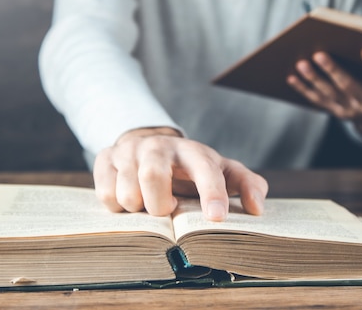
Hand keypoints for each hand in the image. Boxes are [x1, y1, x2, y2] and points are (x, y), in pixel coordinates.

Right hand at [93, 127, 267, 220]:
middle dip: (159, 205)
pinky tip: (130, 201)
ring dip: (139, 209)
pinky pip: (106, 194)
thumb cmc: (191, 168)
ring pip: (126, 191)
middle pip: (152, 177)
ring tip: (149, 205)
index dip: (212, 192)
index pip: (204, 169)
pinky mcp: (105, 158)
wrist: (150, 145)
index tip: (216, 217)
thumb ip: (247, 184)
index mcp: (192, 151)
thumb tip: (257, 208)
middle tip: (168, 212)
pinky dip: (118, 207)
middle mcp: (158, 146)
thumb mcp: (222, 171)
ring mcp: (129, 150)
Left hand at [286, 45, 361, 134]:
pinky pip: (317, 100)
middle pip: (348, 88)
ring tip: (301, 63)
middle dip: (333, 71)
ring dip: (314, 79)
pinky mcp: (335, 111)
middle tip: (319, 53)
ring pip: (329, 94)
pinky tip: (291, 76)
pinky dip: (304, 89)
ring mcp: (349, 110)